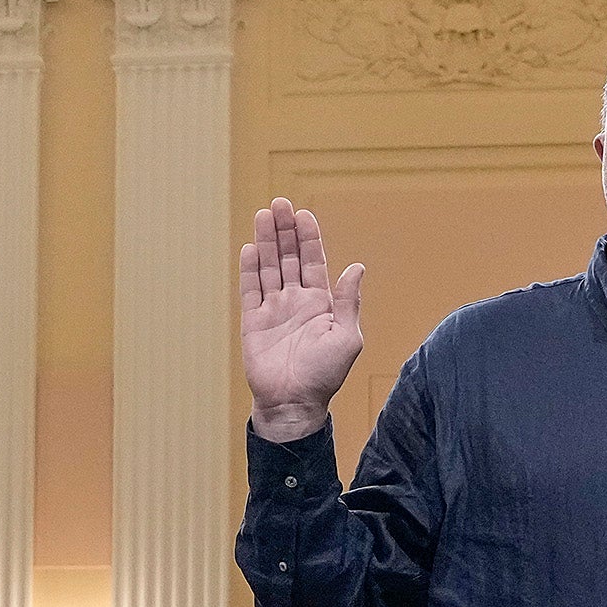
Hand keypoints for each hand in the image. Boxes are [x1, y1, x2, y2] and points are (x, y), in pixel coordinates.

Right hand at [239, 199, 362, 445]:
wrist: (294, 403)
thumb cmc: (324, 375)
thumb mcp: (347, 337)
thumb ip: (349, 301)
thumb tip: (357, 266)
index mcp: (320, 303)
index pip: (313, 261)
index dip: (308, 237)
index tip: (303, 214)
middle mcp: (296, 301)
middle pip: (289, 257)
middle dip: (284, 230)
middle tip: (279, 203)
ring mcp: (273, 310)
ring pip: (269, 267)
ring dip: (267, 241)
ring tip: (264, 215)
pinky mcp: (253, 321)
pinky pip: (250, 290)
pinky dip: (250, 269)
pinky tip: (251, 247)